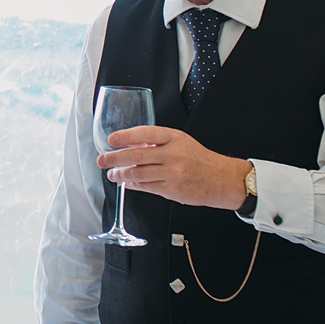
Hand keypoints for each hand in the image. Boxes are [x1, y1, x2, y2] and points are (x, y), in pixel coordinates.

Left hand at [98, 126, 250, 209]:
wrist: (221, 179)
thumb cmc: (198, 158)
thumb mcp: (180, 142)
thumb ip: (157, 143)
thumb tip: (129, 146)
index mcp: (174, 138)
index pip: (144, 134)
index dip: (125, 136)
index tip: (111, 140)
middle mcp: (173, 154)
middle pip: (136, 156)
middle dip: (115, 158)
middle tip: (102, 160)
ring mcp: (173, 173)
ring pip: (138, 174)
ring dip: (120, 175)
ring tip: (112, 174)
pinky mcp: (172, 190)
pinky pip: (146, 187)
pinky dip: (132, 185)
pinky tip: (126, 183)